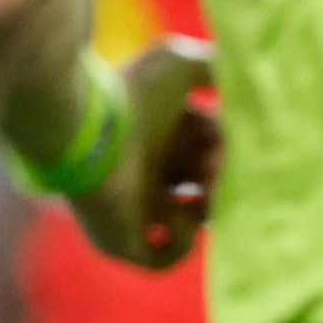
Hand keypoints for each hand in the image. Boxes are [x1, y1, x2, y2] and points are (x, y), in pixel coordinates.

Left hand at [71, 36, 221, 269]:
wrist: (84, 128)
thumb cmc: (130, 94)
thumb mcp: (178, 63)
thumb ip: (213, 66)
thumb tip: (237, 85)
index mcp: (156, 136)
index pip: (207, 151)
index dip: (227, 147)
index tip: (231, 138)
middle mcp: (145, 172)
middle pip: (205, 185)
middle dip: (222, 176)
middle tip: (215, 165)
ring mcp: (131, 208)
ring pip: (191, 221)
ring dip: (207, 207)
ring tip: (200, 188)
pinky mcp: (120, 241)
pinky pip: (161, 259)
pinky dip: (180, 239)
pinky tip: (173, 207)